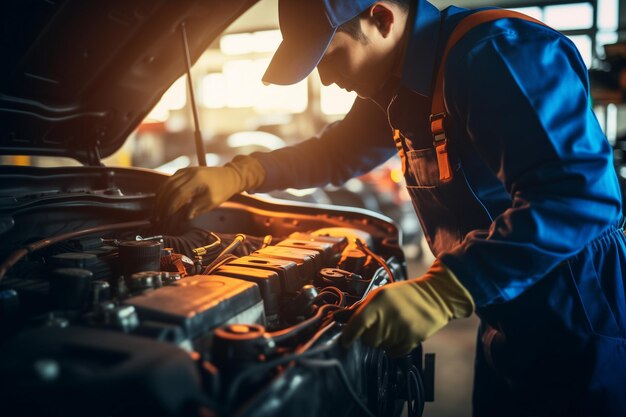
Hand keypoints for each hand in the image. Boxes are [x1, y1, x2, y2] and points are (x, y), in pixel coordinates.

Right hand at [155, 155, 264, 220]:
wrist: (230, 176)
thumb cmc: (223, 189)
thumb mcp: (212, 202)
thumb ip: (197, 208)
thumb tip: (184, 216)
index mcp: (197, 180)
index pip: (178, 194)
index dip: (171, 206)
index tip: (167, 216)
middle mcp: (189, 172)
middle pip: (170, 187)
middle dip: (163, 202)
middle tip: (159, 215)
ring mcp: (186, 170)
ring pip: (168, 182)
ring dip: (161, 196)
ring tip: (158, 209)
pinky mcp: (185, 170)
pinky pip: (171, 179)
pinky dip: (165, 189)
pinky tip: (163, 199)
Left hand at [341, 259, 474, 356]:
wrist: (434, 298)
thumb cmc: (403, 295)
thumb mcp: (379, 294)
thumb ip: (359, 308)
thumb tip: (337, 318)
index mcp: (379, 302)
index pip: (358, 323)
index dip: (349, 335)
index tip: (345, 341)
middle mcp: (389, 316)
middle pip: (367, 340)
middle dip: (368, 335)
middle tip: (377, 325)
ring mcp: (401, 330)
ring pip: (379, 347)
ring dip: (381, 340)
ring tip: (391, 326)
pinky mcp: (411, 341)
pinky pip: (392, 352)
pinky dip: (392, 347)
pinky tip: (399, 334)